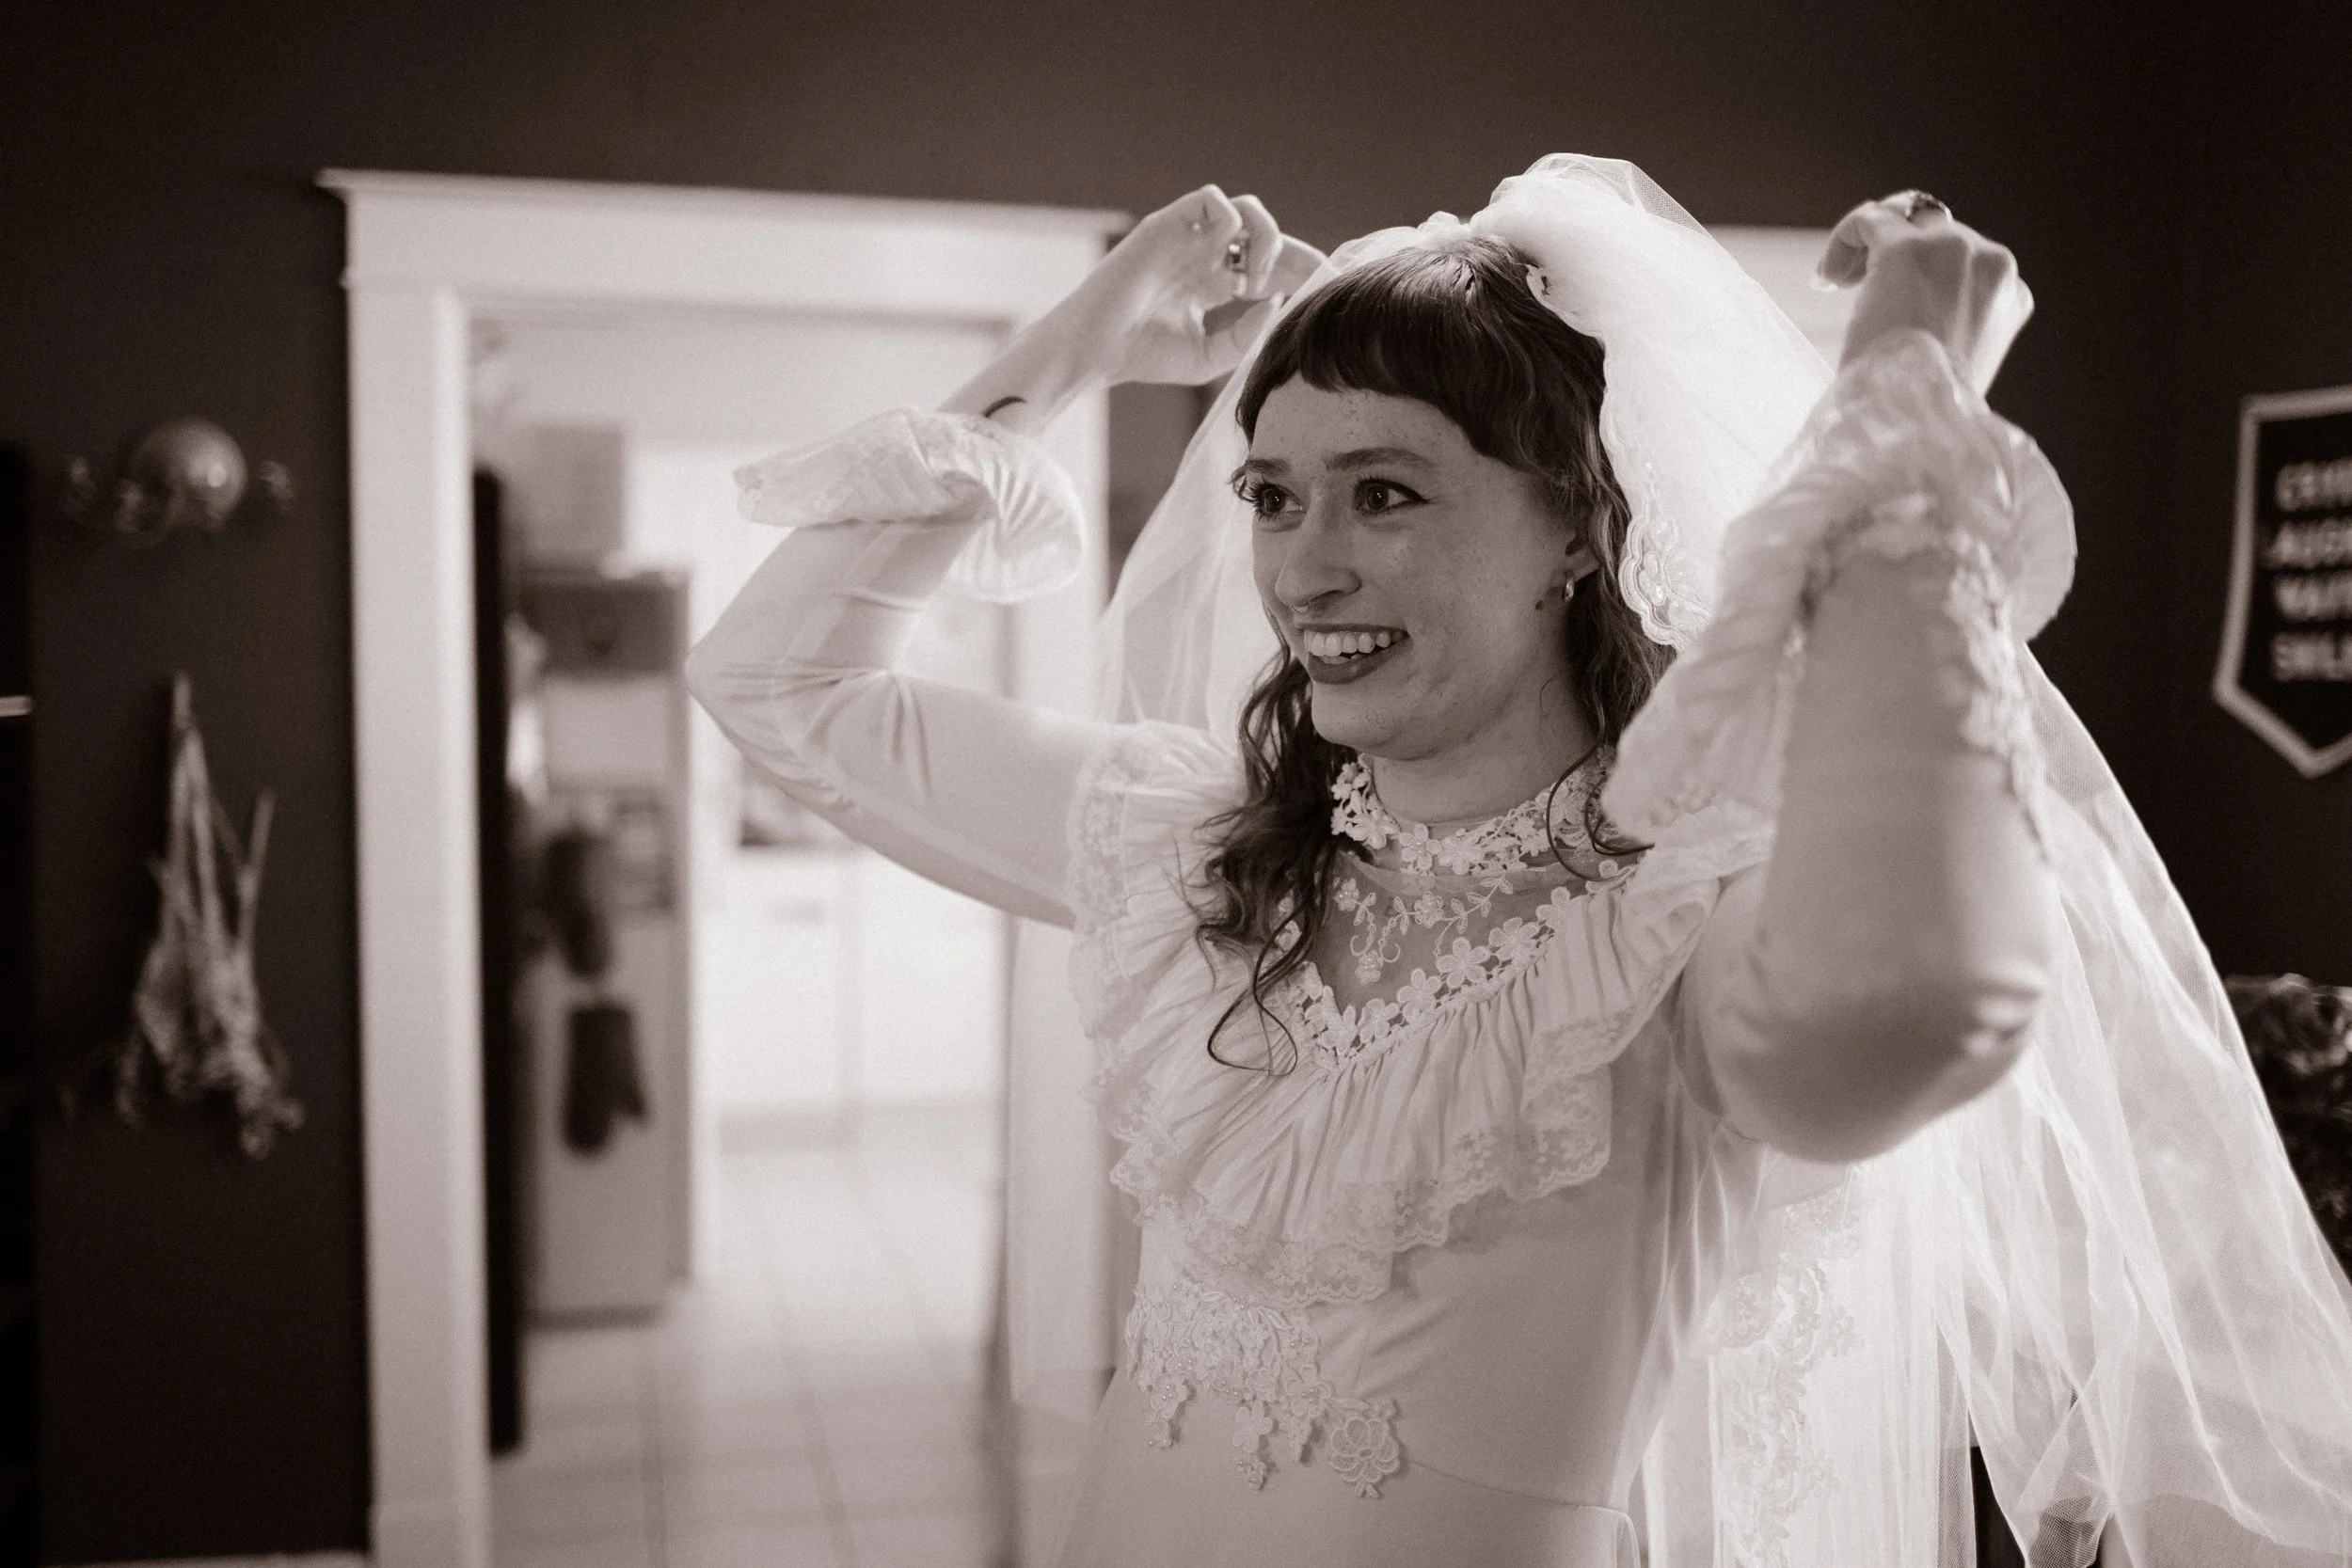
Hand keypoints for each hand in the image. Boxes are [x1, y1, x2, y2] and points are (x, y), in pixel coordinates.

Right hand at [1075, 185, 1326, 386]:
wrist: (1095, 349)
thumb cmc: (1142, 356)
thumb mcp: (1209, 356)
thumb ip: (1246, 334)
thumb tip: (1278, 301)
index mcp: (1215, 284)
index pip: (1269, 266)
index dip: (1300, 271)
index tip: (1325, 287)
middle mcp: (1205, 256)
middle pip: (1265, 237)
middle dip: (1295, 254)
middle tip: (1309, 280)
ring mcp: (1187, 238)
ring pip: (1245, 210)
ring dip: (1264, 237)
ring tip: (1257, 279)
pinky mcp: (1167, 225)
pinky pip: (1212, 201)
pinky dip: (1232, 224)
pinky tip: (1232, 265)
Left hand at [1817, 191, 2032, 392]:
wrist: (1913, 423)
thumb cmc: (1925, 410)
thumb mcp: (1955, 363)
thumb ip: (1951, 323)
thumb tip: (1917, 308)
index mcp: (2012, 295)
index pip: (1967, 259)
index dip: (1922, 272)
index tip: (1885, 298)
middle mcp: (1993, 263)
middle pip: (1937, 228)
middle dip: (1894, 250)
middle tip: (1854, 283)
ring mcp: (1954, 249)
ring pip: (1904, 216)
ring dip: (1868, 242)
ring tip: (1837, 278)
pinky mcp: (1908, 248)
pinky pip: (1870, 219)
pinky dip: (1844, 239)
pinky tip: (1826, 277)